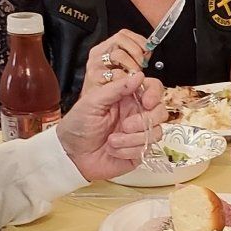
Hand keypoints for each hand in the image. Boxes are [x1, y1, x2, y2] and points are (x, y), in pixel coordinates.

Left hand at [57, 62, 167, 182]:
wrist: (70, 155)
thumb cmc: (77, 126)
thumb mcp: (93, 102)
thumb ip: (116, 88)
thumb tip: (139, 75)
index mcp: (127, 98)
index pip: (153, 89)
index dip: (154, 94)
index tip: (146, 102)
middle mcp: (136, 114)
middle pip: (160, 111)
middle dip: (145, 120)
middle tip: (125, 125)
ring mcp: (138, 134)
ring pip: (156, 132)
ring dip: (132, 139)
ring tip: (111, 141)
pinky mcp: (138, 151)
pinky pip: (145, 149)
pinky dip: (127, 151)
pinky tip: (112, 150)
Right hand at [88, 29, 149, 80]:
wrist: (94, 99)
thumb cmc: (109, 83)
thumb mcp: (122, 65)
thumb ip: (135, 56)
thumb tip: (148, 51)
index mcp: (106, 47)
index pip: (123, 34)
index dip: (138, 40)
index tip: (147, 50)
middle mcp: (98, 52)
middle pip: (120, 39)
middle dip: (136, 51)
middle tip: (141, 64)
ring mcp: (95, 63)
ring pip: (118, 54)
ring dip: (132, 65)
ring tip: (133, 75)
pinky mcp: (94, 76)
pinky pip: (114, 73)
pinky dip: (125, 78)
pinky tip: (127, 82)